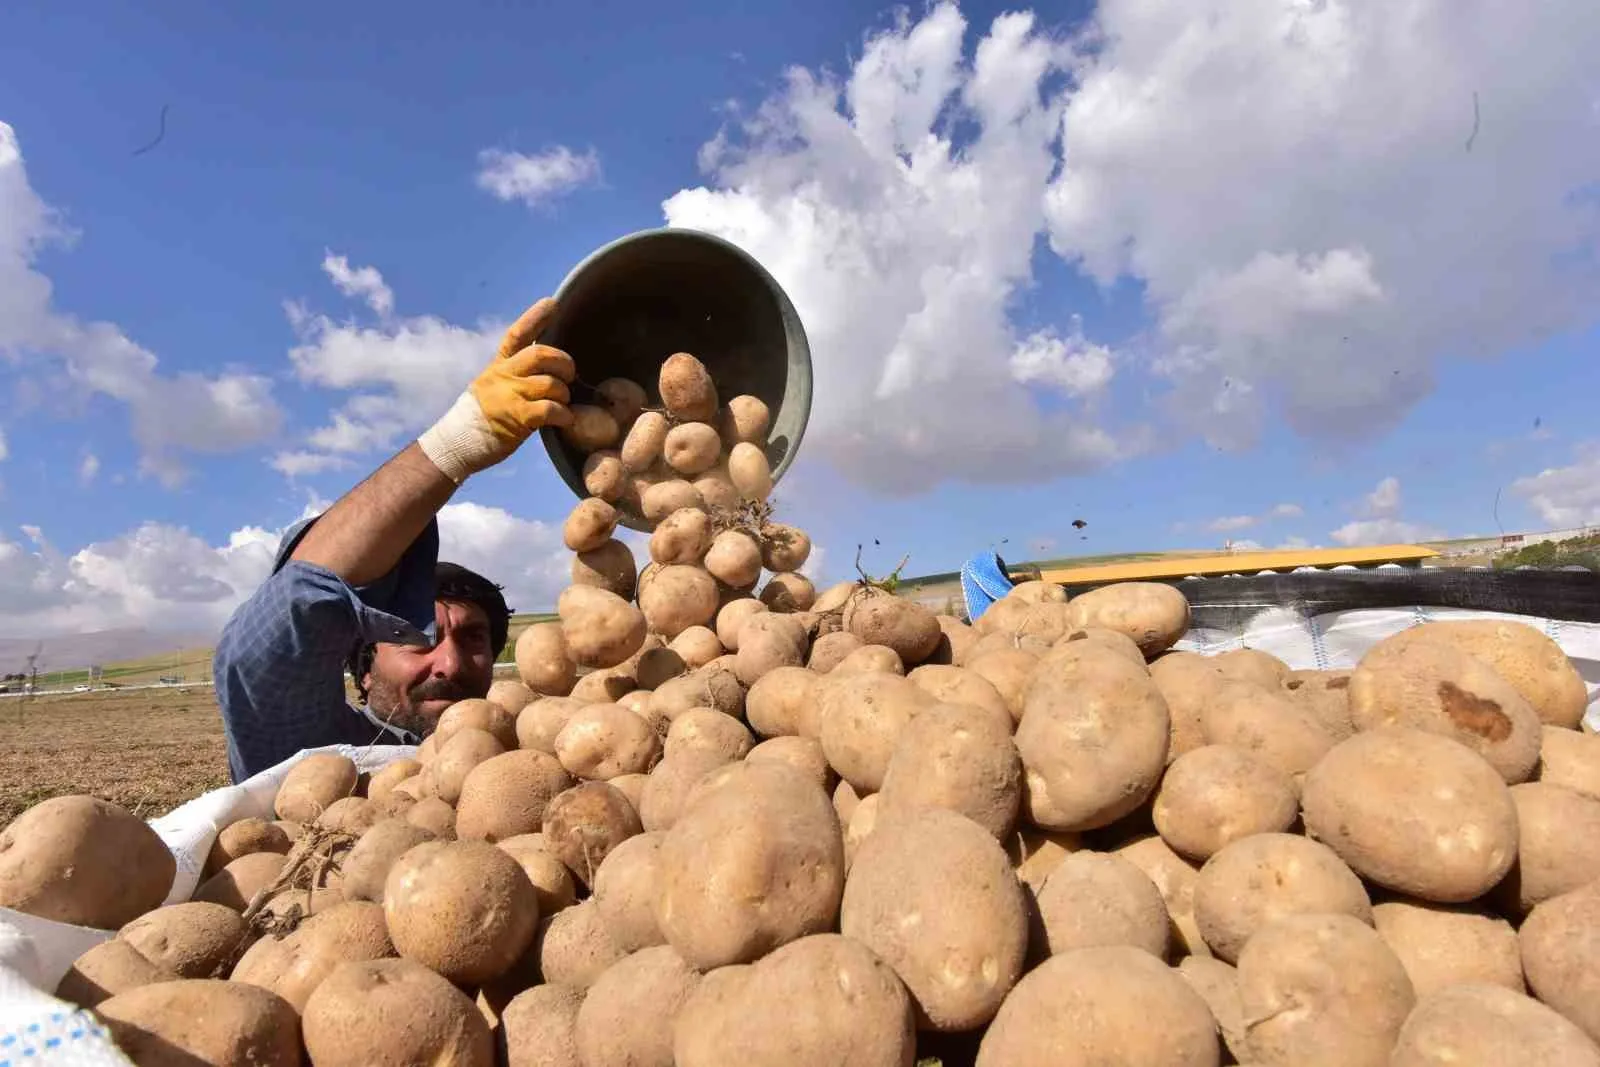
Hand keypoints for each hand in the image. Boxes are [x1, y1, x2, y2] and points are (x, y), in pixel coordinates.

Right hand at [418, 298, 576, 482]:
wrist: (459, 442)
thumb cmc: (483, 415)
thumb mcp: (494, 384)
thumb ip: (516, 373)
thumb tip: (546, 366)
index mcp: (499, 365)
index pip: (517, 334)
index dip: (535, 317)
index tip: (552, 303)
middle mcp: (504, 375)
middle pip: (541, 355)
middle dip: (563, 363)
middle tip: (569, 375)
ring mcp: (509, 395)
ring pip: (550, 384)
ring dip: (564, 394)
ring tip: (562, 404)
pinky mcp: (517, 418)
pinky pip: (550, 409)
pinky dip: (564, 414)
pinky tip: (565, 419)